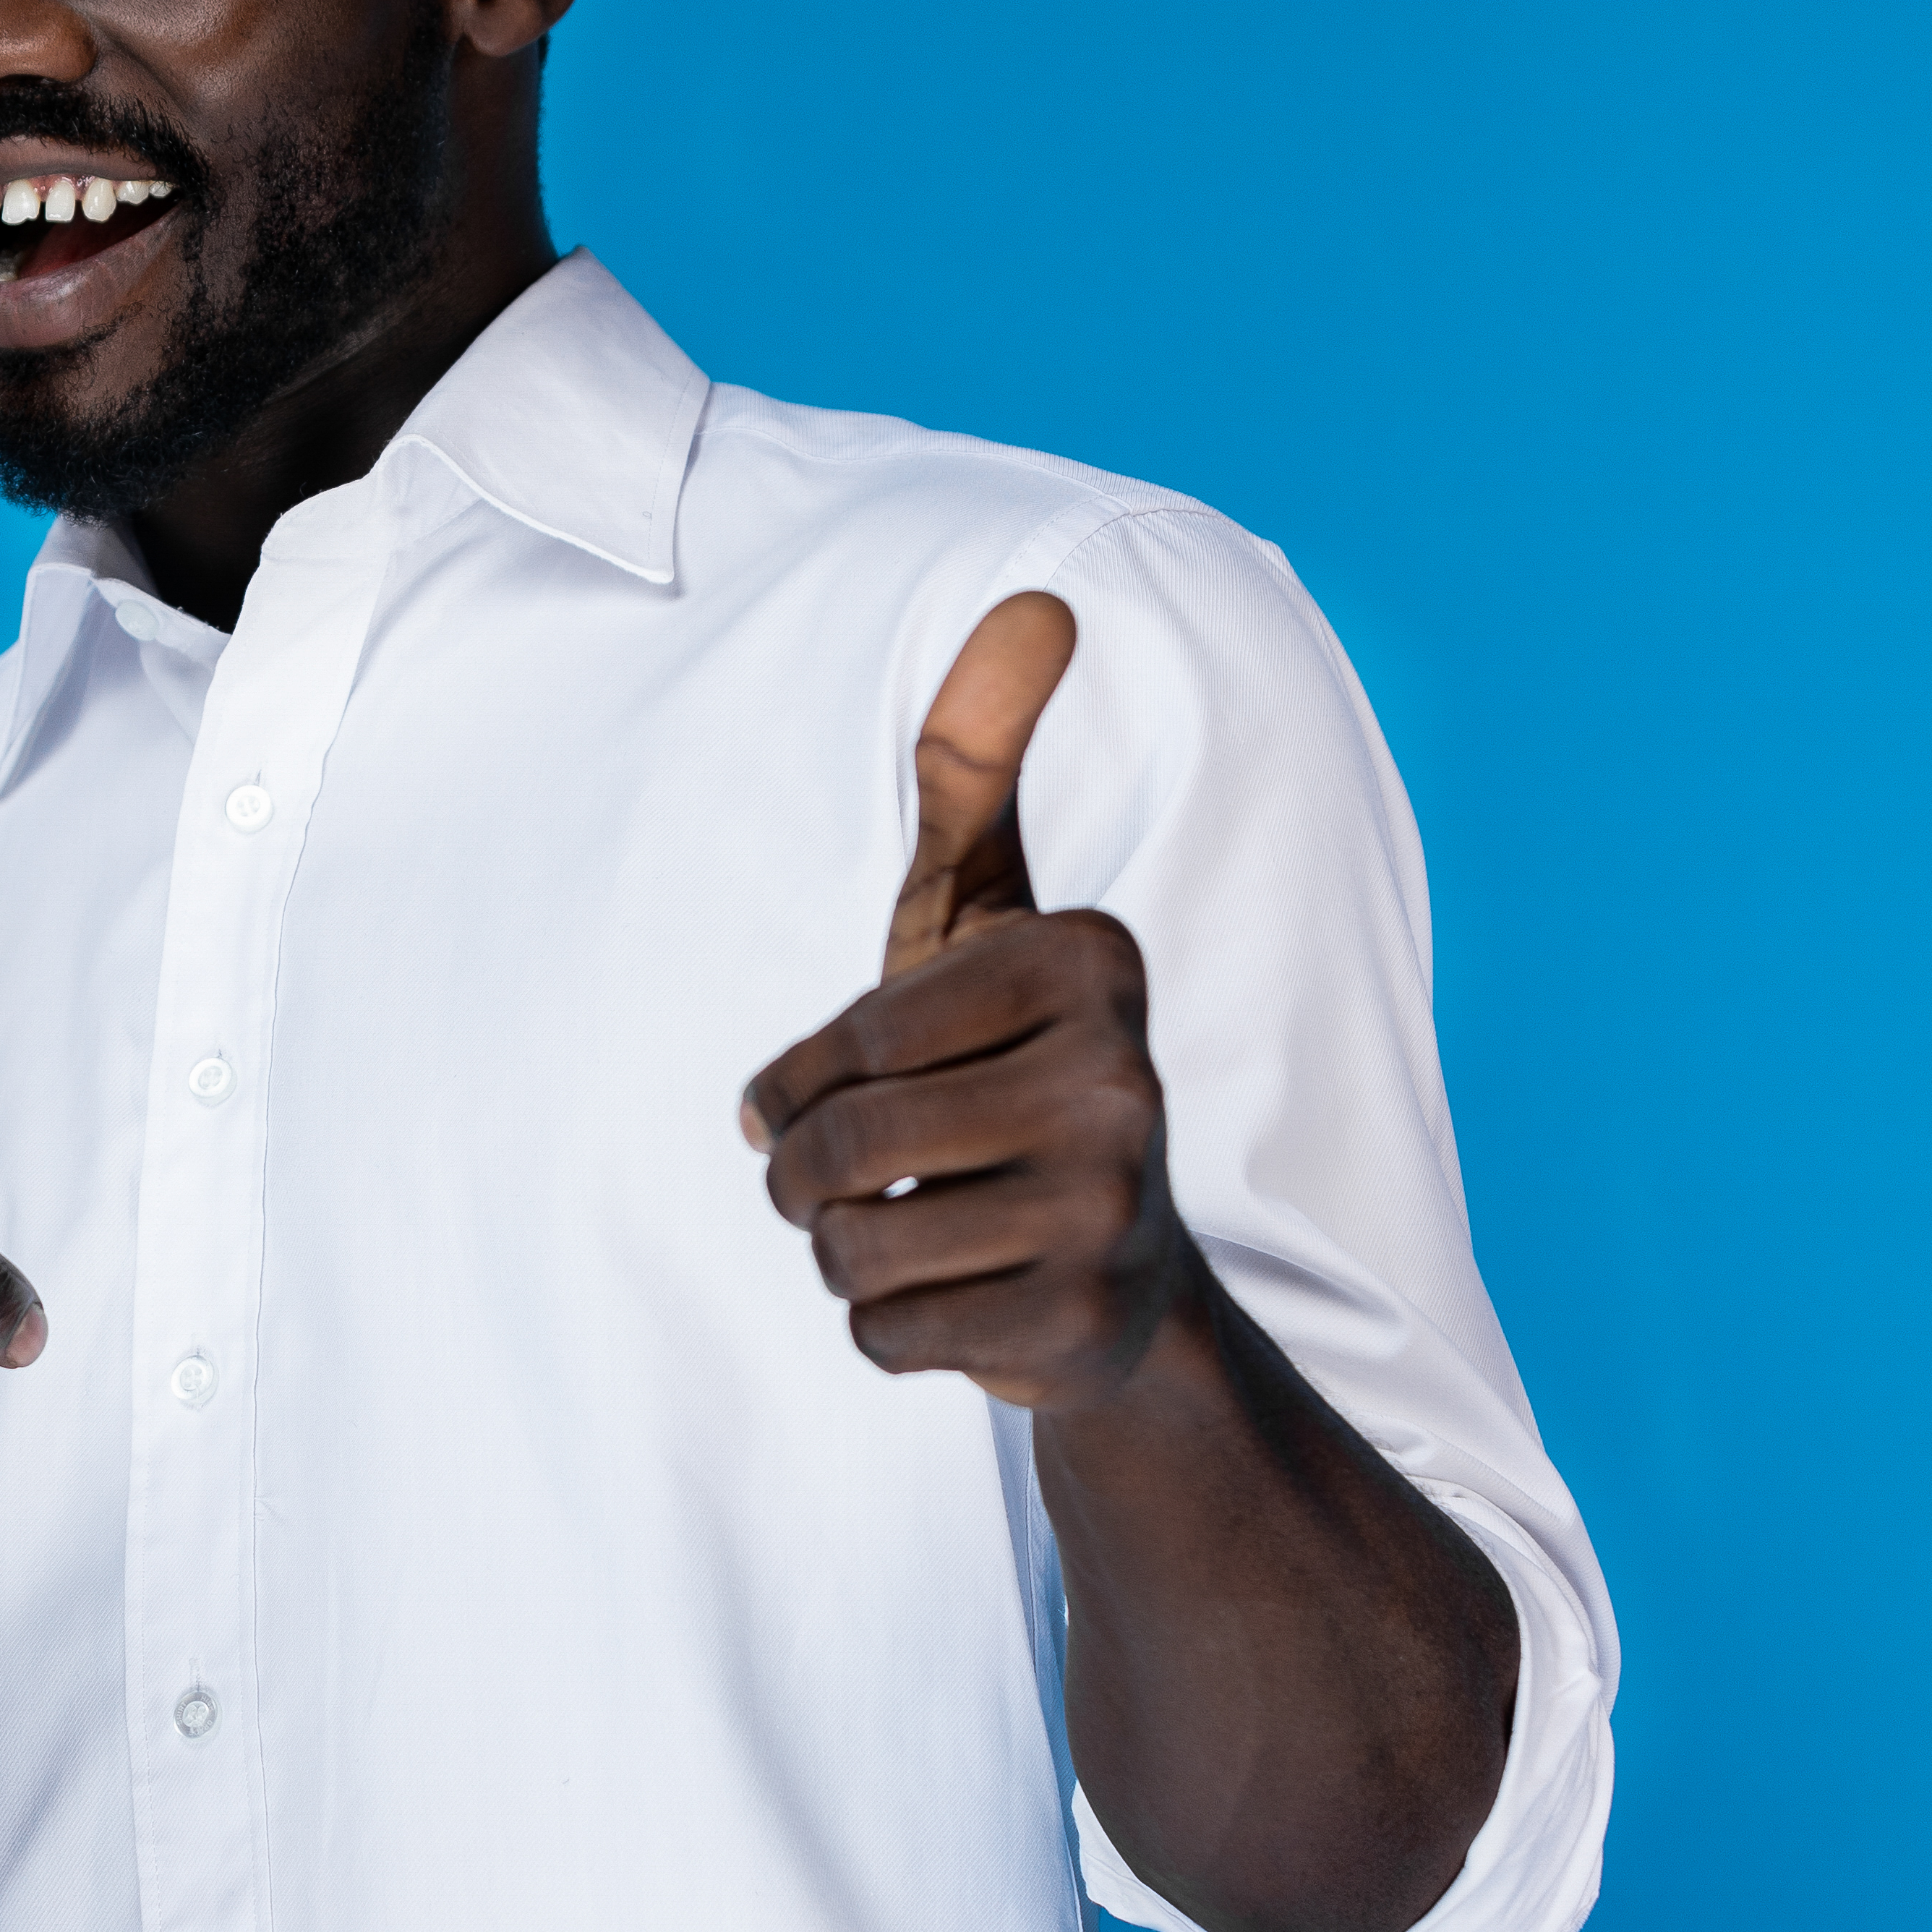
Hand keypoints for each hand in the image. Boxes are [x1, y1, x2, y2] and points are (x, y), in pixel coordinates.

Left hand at [741, 595, 1193, 1412]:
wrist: (1119, 1281)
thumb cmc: (1008, 1066)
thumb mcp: (981, 912)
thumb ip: (976, 763)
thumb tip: (1036, 598)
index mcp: (1093, 962)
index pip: (856, 1031)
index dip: (803, 1075)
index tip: (841, 1085)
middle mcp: (1128, 1079)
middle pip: (845, 1146)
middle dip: (804, 1175)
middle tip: (839, 1175)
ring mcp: (1114, 1212)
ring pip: (850, 1246)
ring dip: (840, 1250)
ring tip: (910, 1227)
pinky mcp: (1081, 1328)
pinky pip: (882, 1333)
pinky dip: (885, 1324)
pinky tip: (955, 1293)